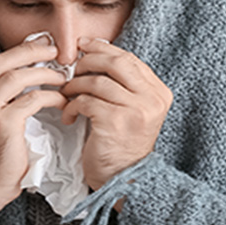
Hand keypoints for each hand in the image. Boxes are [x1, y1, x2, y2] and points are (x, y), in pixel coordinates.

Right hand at [0, 35, 68, 204]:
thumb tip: (29, 63)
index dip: (21, 50)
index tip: (43, 45)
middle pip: (3, 63)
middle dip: (33, 53)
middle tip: (55, 51)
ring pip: (17, 78)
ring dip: (45, 74)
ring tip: (62, 77)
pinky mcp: (2, 124)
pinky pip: (31, 100)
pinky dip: (50, 96)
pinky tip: (61, 100)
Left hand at [61, 37, 172, 189]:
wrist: (123, 179)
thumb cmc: (120, 143)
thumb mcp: (131, 109)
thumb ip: (122, 84)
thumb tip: (93, 51)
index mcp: (158, 92)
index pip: (128, 58)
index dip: (103, 48)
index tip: (83, 45)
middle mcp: (151, 99)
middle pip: (115, 62)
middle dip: (87, 61)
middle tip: (72, 69)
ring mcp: (136, 110)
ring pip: (96, 81)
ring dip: (74, 86)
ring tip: (67, 95)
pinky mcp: (115, 122)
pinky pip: (86, 101)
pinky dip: (72, 106)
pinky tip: (69, 116)